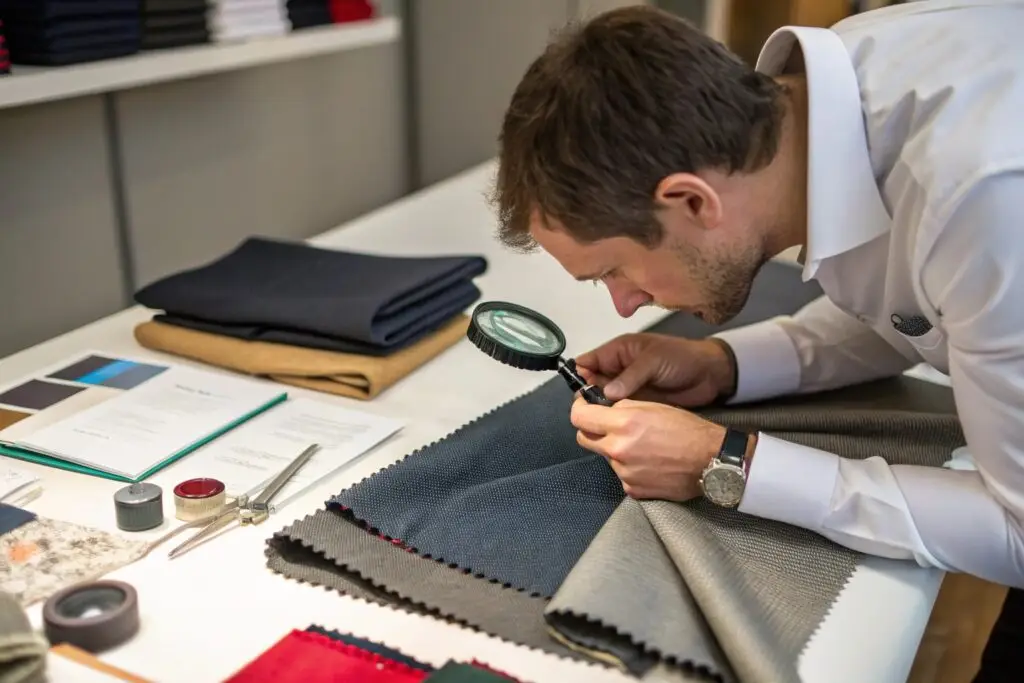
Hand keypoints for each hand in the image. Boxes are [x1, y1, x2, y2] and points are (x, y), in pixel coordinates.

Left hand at [570, 395, 727, 500]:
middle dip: (591, 430)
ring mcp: (623, 472)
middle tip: (608, 426)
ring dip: (615, 450)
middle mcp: (618, 449)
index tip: (584, 406)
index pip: (579, 417)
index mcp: (623, 424)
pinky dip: (629, 468)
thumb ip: (623, 408)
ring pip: (605, 457)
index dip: (579, 408)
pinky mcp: (632, 489)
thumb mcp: (653, 406)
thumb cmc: (687, 429)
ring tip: (642, 447)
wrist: (710, 460)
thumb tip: (604, 408)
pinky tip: (649, 463)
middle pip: (583, 439)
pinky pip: (621, 475)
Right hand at [574, 333, 735, 406]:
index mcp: (618, 352)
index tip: (579, 392)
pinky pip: (619, 411)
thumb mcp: (653, 360)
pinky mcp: (637, 405)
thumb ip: (630, 376)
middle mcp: (618, 370)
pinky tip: (612, 427)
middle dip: (587, 396)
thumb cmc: (681, 358)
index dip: (580, 375)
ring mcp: (627, 389)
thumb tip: (606, 393)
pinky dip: (614, 418)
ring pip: (603, 400)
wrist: (710, 375)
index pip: (588, 362)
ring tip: (599, 421)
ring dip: (600, 409)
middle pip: (592, 383)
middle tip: (587, 412)